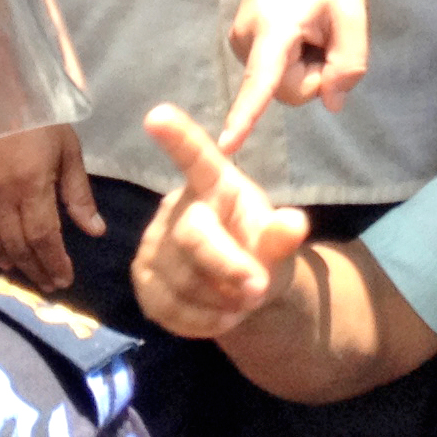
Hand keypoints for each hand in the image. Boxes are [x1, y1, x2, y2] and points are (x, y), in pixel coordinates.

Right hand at [0, 120, 104, 292]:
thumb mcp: (68, 150)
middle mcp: (3, 195)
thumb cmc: (40, 115)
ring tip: (28, 275)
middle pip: (19, 245)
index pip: (44, 237)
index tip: (65, 280)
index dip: (54, 262)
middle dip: (37, 269)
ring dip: (13, 264)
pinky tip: (0, 257)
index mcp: (33, 184)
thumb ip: (78, 194)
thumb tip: (95, 232)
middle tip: (50, 285)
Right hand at [134, 103, 309, 340]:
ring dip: (220, 301)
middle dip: (228, 267)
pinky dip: (201, 321)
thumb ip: (282, 235)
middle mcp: (178, 205)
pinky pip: (168, 306)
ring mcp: (153, 241)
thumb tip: (294, 224)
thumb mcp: (277, 241)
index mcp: (215, 183)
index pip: (196, 157)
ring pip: (183, 280)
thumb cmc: (258, 247)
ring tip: (240, 300)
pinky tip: (218, 315)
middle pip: (194, 236)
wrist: (240, 287)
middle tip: (258, 290)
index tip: (157, 115)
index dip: (178, 137)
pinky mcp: (142, 275)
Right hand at [221, 0, 368, 152]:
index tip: (225, 147)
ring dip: (306, 64)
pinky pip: (274, 69)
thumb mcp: (354, 15)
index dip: (245, 116)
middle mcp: (246, 38)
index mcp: (274, 28)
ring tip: (312, 24)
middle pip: (287, 90)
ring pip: (280, 82)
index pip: (261, 81)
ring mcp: (240, 40)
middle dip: (316, 73)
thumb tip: (331, 103)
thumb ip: (349, 64)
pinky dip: (294, 57)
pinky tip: (301, 26)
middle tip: (328, 33)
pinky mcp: (242, 41)